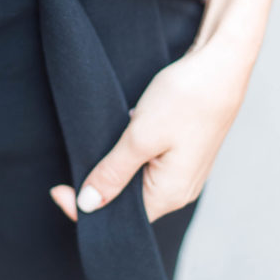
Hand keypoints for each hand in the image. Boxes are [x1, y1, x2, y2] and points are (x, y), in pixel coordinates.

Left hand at [49, 32, 254, 222]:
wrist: (222, 61)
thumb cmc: (186, 98)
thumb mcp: (140, 137)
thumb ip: (113, 173)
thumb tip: (88, 205)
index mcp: (171, 194)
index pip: (120, 218)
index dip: (84, 207)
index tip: (57, 188)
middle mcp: (180, 189)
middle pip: (128, 202)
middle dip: (99, 186)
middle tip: (75, 161)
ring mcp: (184, 170)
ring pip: (137, 180)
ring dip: (114, 166)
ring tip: (98, 145)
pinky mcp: (183, 151)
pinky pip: (148, 163)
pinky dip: (129, 152)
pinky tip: (123, 131)